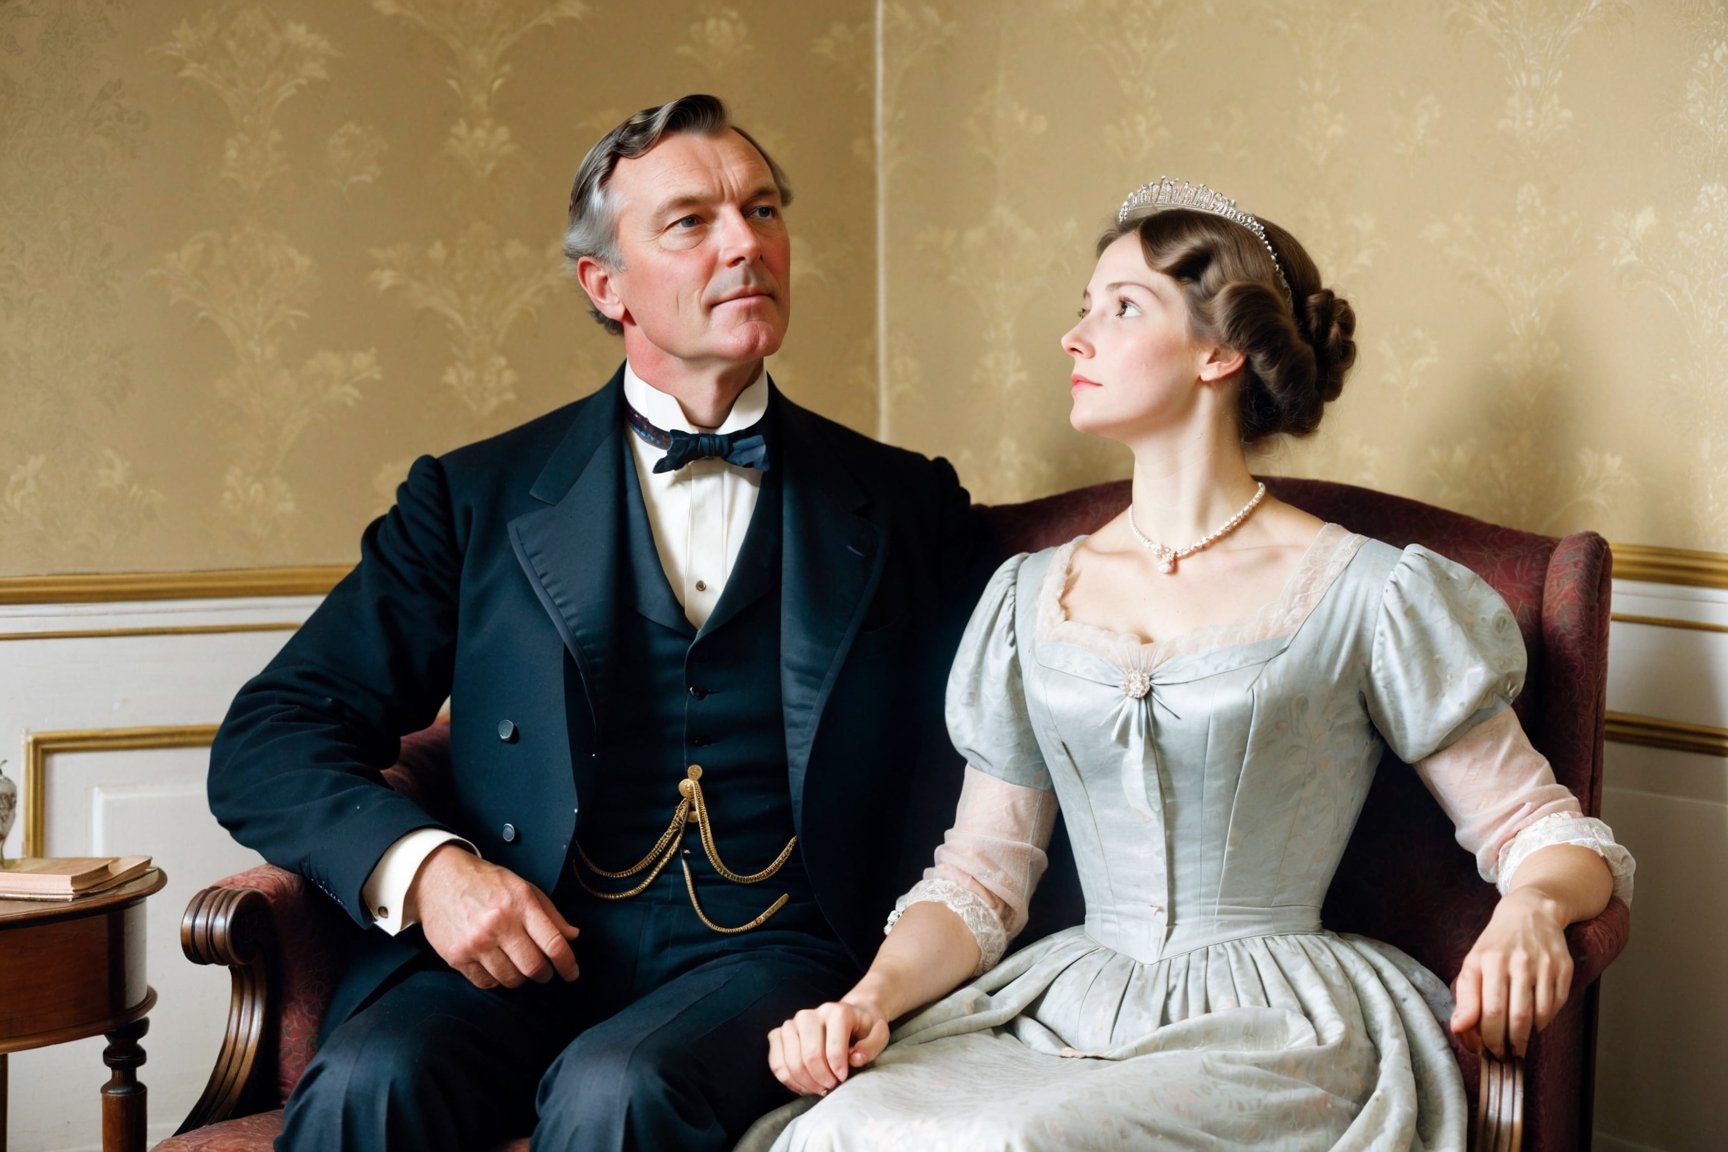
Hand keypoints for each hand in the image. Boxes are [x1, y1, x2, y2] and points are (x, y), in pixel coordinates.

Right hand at [413, 843, 579, 988]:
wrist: (437, 879)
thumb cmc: (485, 883)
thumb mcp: (523, 888)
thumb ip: (550, 913)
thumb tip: (573, 936)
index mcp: (521, 904)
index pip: (553, 944)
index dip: (568, 964)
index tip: (572, 973)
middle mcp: (499, 924)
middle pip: (533, 967)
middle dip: (544, 974)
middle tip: (544, 971)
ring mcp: (476, 943)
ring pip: (511, 979)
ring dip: (520, 977)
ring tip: (517, 965)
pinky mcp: (457, 956)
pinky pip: (486, 983)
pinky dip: (496, 980)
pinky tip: (497, 967)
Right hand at [767, 998, 890, 1095]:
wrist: (848, 1016)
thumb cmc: (863, 1029)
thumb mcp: (879, 1035)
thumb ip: (871, 1046)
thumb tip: (854, 1058)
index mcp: (837, 1012)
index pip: (833, 1047)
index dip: (839, 1070)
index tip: (844, 1079)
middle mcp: (810, 1014)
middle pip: (809, 1055)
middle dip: (822, 1078)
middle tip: (832, 1087)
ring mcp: (791, 1023)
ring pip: (790, 1061)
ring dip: (805, 1082)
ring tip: (820, 1088)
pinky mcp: (779, 1034)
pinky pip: (776, 1063)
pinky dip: (789, 1080)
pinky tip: (804, 1085)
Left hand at [1451, 888, 1572, 1058]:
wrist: (1530, 912)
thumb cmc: (1497, 943)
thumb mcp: (1473, 962)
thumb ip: (1465, 996)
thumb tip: (1459, 1029)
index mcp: (1490, 961)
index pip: (1489, 1012)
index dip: (1489, 1038)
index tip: (1488, 1051)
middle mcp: (1518, 962)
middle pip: (1516, 1018)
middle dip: (1510, 1044)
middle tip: (1506, 1055)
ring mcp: (1544, 965)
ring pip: (1539, 1016)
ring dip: (1529, 1036)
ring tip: (1519, 1043)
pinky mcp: (1564, 968)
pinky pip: (1556, 1006)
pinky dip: (1545, 1021)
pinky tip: (1535, 1022)